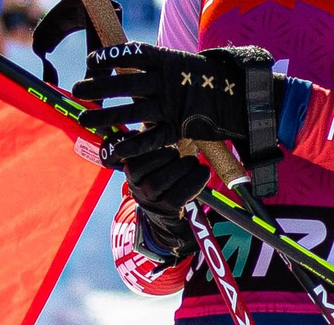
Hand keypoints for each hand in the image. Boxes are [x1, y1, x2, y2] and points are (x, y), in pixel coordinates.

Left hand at [74, 41, 273, 148]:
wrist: (238, 97)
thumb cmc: (198, 78)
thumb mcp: (176, 62)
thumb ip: (151, 64)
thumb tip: (117, 59)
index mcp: (166, 59)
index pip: (132, 54)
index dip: (109, 57)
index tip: (91, 62)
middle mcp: (166, 80)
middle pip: (125, 83)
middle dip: (98, 87)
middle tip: (76, 91)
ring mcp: (171, 105)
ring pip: (133, 111)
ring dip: (106, 117)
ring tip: (84, 120)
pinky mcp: (177, 127)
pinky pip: (149, 138)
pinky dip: (129, 145)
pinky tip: (111, 148)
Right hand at [115, 138, 208, 259]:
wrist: (169, 216)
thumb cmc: (165, 176)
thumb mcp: (154, 160)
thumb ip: (152, 140)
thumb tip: (152, 116)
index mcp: (131, 170)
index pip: (132, 155)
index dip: (148, 146)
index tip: (163, 142)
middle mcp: (136, 187)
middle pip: (144, 167)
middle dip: (166, 155)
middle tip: (178, 152)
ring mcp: (151, 200)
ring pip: (159, 181)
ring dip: (181, 167)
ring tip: (192, 162)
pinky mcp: (168, 210)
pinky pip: (180, 194)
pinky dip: (195, 180)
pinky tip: (202, 172)